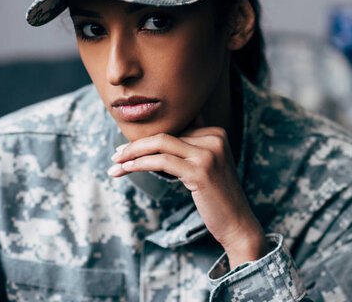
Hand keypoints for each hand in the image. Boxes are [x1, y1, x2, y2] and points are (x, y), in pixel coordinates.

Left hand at [108, 126, 268, 267]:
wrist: (236, 221)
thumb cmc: (217, 196)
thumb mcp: (206, 166)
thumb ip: (189, 149)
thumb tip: (155, 142)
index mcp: (217, 133)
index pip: (174, 129)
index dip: (148, 138)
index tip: (127, 149)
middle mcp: (215, 138)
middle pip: (165, 134)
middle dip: (136, 145)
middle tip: (116, 155)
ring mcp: (209, 154)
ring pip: (161, 144)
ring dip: (132, 153)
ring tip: (115, 164)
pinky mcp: (200, 171)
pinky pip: (162, 161)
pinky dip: (140, 164)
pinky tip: (126, 170)